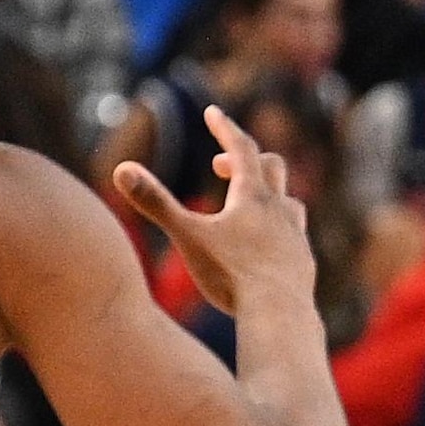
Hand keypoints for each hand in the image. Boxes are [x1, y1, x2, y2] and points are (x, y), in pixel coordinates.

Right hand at [111, 104, 316, 328]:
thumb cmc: (231, 275)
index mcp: (251, 197)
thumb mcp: (187, 236)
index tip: (213, 112)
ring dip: (269, 195)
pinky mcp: (303, 262)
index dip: (225, 127)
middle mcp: (279, 210)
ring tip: (249, 206)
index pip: (240, 148)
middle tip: (219, 166)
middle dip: (245, 159)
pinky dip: (279, 230)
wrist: (280, 314)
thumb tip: (121, 169)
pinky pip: (295, 235)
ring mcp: (295, 236)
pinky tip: (269, 248)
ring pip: (289, 200)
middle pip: (271, 166)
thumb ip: (155, 203)